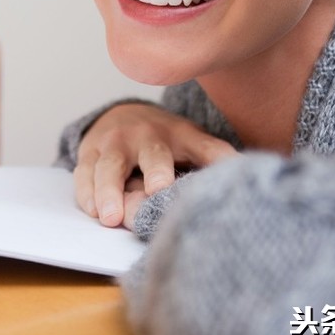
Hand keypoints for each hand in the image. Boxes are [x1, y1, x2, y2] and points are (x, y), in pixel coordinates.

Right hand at [74, 102, 236, 228]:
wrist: (122, 117)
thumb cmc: (165, 141)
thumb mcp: (194, 143)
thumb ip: (217, 159)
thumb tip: (249, 173)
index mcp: (182, 136)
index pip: (204, 148)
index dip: (216, 159)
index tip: (226, 174)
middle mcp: (147, 136)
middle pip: (153, 154)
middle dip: (156, 172)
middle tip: (158, 189)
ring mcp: (115, 143)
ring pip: (111, 166)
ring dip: (110, 191)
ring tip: (111, 217)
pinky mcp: (89, 153)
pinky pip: (85, 173)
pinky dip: (87, 192)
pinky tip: (93, 210)